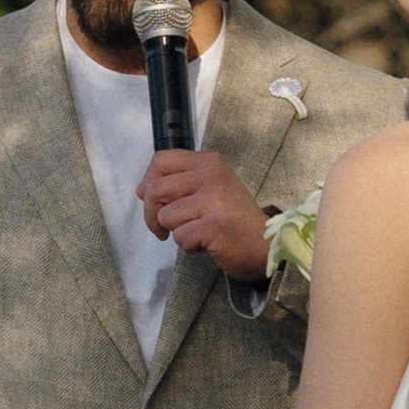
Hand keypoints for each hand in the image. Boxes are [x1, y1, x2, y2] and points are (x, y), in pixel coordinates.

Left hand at [140, 147, 269, 278]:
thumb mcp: (211, 188)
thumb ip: (179, 184)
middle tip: (164, 229)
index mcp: (210, 162)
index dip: (149, 182)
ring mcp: (214, 200)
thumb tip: (142, 190)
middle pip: (155, 190)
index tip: (155, 201)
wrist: (266, 244)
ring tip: (198, 233)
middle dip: (152, 215)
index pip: (161, 161)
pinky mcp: (214, 225)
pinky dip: (188, 247)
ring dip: (175, 232)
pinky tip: (206, 244)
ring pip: (165, 216)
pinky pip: (180, 237)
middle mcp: (211, 176)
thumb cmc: (235, 219)